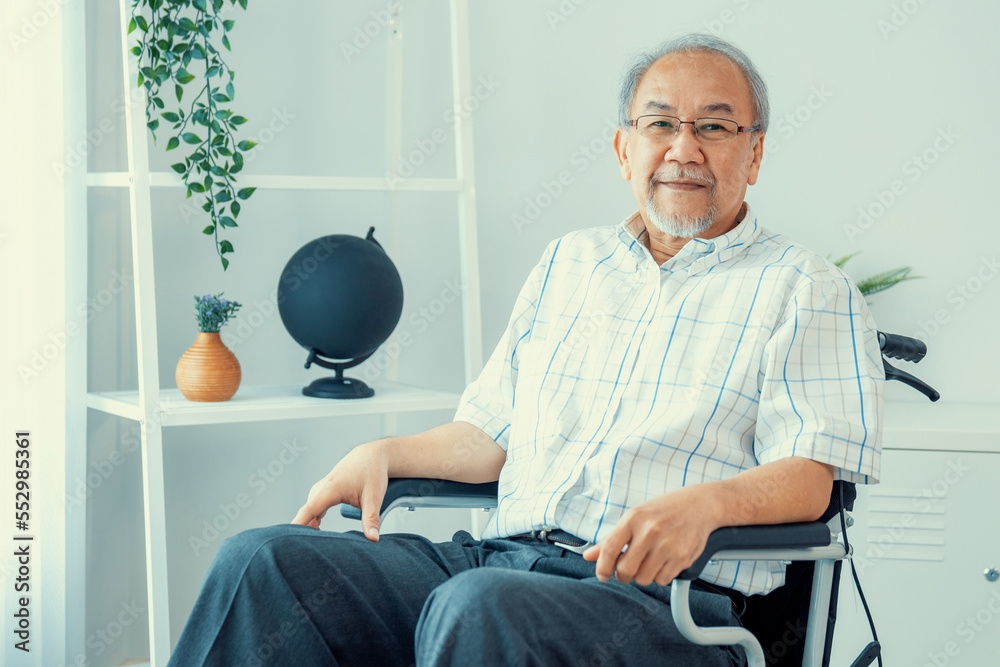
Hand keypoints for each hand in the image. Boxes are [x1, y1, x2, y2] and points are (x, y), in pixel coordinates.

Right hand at [291, 440, 389, 540]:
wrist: (371, 456)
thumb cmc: (372, 473)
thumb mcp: (374, 496)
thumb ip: (371, 519)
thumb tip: (373, 539)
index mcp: (329, 489)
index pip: (307, 511)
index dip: (296, 526)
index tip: (285, 540)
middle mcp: (320, 490)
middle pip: (305, 515)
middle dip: (301, 533)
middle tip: (301, 556)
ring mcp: (319, 491)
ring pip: (308, 514)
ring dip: (307, 529)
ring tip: (307, 550)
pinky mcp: (322, 494)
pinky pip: (312, 511)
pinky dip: (312, 523)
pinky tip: (315, 535)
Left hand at [582, 484, 721, 586]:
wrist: (699, 505)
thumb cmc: (663, 511)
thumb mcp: (635, 517)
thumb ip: (611, 538)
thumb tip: (588, 556)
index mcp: (633, 519)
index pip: (609, 548)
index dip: (602, 566)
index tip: (603, 574)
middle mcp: (650, 531)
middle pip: (626, 570)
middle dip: (623, 575)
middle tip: (627, 570)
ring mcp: (667, 545)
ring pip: (644, 578)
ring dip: (643, 575)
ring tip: (649, 562)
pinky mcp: (682, 557)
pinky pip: (662, 580)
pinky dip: (660, 576)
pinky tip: (664, 561)